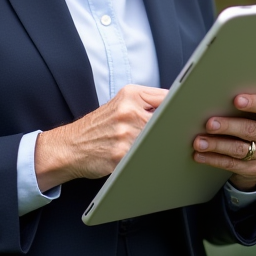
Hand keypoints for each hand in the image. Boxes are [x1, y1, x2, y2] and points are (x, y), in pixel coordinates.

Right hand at [34, 84, 166, 191]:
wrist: (70, 147)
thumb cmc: (97, 127)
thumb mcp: (119, 104)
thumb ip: (145, 103)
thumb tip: (177, 107)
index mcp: (130, 95)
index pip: (167, 97)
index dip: (179, 108)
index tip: (185, 116)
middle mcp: (128, 111)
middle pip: (167, 120)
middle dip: (170, 130)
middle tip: (177, 136)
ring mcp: (125, 134)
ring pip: (159, 140)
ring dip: (161, 146)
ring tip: (155, 149)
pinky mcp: (122, 155)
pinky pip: (146, 157)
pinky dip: (149, 160)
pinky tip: (144, 160)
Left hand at [192, 94, 255, 190]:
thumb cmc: (250, 122)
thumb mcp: (254, 113)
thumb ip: (243, 107)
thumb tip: (214, 100)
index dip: (253, 103)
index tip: (236, 100)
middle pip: (250, 130)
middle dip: (227, 126)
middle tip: (209, 124)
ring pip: (239, 149)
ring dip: (216, 145)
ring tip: (199, 142)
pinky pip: (233, 165)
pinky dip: (214, 160)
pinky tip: (201, 155)